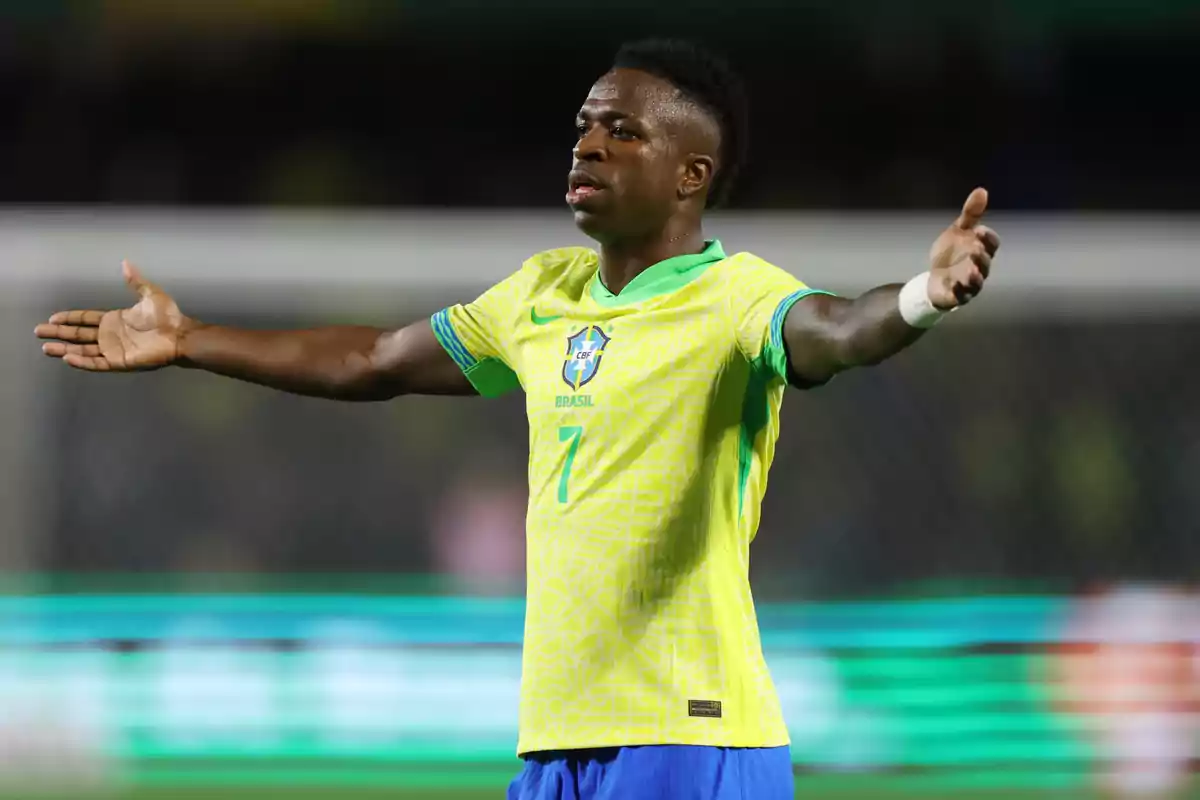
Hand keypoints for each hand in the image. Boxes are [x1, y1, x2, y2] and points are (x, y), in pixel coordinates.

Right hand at [35, 260, 187, 370]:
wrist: (180, 335)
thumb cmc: (167, 317)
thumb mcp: (149, 295)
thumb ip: (135, 281)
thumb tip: (125, 263)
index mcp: (115, 320)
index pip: (86, 319)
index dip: (69, 319)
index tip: (52, 318)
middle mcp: (110, 335)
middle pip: (79, 335)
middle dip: (59, 333)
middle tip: (38, 332)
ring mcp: (113, 349)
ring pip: (83, 350)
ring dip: (65, 349)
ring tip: (46, 348)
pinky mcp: (119, 362)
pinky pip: (97, 363)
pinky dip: (82, 361)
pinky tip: (67, 357)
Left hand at [927, 187, 1000, 309]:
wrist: (934, 277)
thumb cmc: (951, 253)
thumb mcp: (958, 231)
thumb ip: (970, 214)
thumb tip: (981, 190)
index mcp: (981, 250)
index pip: (992, 244)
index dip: (988, 238)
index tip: (979, 230)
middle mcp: (979, 268)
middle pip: (985, 263)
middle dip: (981, 256)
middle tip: (975, 249)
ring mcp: (969, 284)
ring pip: (977, 282)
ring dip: (975, 277)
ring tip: (971, 270)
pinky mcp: (957, 296)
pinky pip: (961, 296)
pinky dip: (959, 292)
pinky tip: (954, 285)